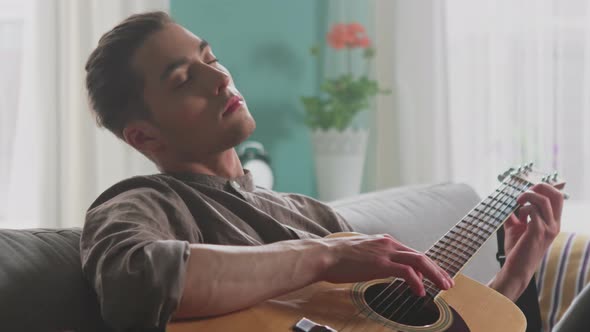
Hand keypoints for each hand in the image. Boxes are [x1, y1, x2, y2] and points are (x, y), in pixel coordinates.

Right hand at [320, 234, 453, 296]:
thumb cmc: (338, 258)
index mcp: (384, 241)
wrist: (324, 256)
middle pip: (420, 255)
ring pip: (418, 261)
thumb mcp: (362, 255)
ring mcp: (385, 252)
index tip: (435, 275)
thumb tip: (382, 268)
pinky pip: (406, 272)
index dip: (426, 265)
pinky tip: (420, 291)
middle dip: (437, 270)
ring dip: (434, 274)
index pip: (411, 252)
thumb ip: (375, 259)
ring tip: (443, 287)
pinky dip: (417, 281)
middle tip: (448, 282)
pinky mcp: (380, 263)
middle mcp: (388, 243)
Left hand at [492, 183, 563, 299]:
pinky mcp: (538, 232)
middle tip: (524, 192)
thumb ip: (514, 214)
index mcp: (552, 222)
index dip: (546, 187)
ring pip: (543, 201)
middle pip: (556, 195)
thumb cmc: (517, 249)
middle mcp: (554, 224)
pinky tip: (518, 217)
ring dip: (527, 196)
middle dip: (540, 187)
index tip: (529, 186)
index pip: (558, 197)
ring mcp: (548, 228)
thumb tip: (505, 201)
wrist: (516, 268)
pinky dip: (523, 209)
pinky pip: (533, 211)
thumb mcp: (516, 227)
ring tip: (517, 202)